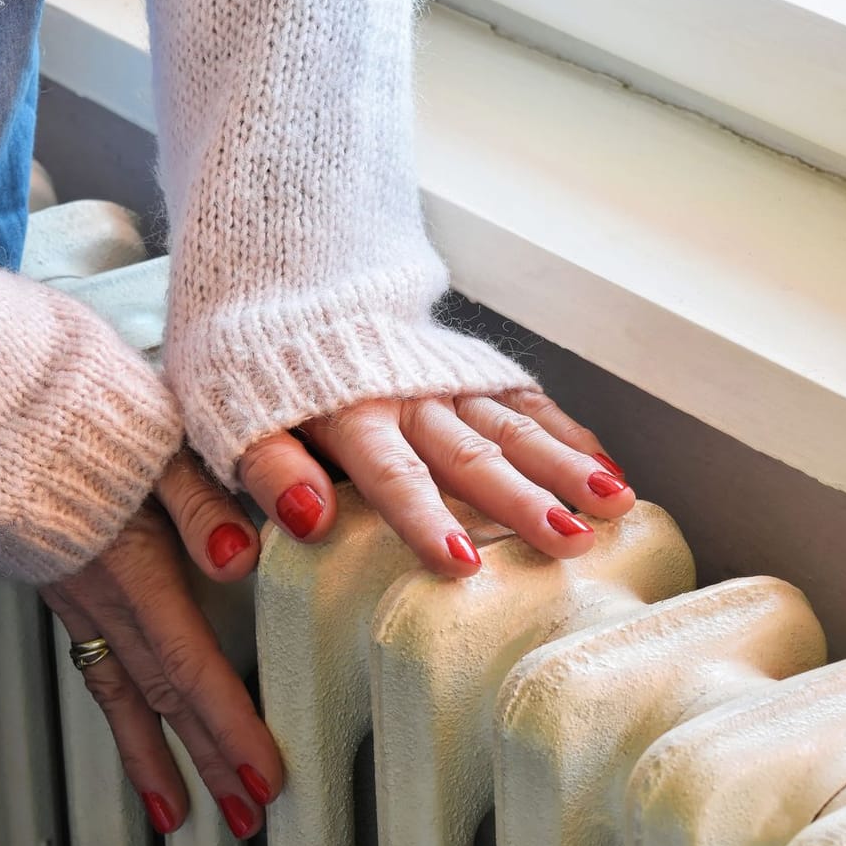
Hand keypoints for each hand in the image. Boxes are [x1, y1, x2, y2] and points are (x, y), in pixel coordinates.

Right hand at [39, 452, 279, 837]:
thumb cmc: (74, 408)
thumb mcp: (154, 438)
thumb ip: (200, 499)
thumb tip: (241, 554)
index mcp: (134, 563)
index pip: (192, 664)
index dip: (230, 727)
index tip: (265, 776)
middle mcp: (102, 594)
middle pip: (164, 695)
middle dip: (208, 760)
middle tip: (247, 816)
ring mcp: (76, 595)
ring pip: (123, 693)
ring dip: (158, 756)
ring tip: (182, 814)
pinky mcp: (62, 584)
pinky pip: (93, 667)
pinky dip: (118, 715)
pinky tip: (133, 736)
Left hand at [234, 391, 633, 575]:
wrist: (288, 280)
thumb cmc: (257, 372)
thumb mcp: (231, 421)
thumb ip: (268, 473)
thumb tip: (308, 522)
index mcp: (348, 415)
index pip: (392, 475)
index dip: (424, 520)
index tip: (462, 566)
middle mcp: (409, 398)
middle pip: (472, 456)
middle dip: (523, 501)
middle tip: (572, 542)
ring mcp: (448, 383)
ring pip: (513, 427)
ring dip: (565, 466)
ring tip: (614, 503)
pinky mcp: (472, 371)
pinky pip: (526, 402)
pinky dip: (568, 433)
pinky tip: (609, 467)